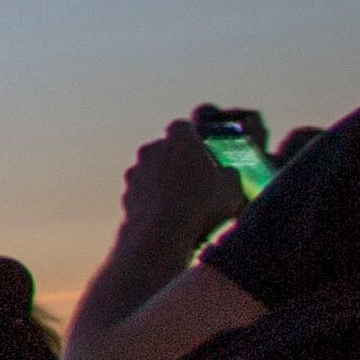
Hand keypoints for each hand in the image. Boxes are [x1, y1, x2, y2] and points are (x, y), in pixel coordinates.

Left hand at [115, 127, 248, 265]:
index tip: (205, 156)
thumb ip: (230, 174)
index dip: (195, 141)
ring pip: (152, 172)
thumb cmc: (201, 204)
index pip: (184, 128)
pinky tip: (167, 218)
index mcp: (179, 138)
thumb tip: (228, 175)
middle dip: (178, 162)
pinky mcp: (126, 193)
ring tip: (183, 205)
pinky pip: (143, 193)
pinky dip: (152, 201)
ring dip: (163, 183)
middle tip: (196, 182)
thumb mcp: (232, 188)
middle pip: (166, 150)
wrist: (163, 232)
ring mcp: (136, 171)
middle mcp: (152, 148)